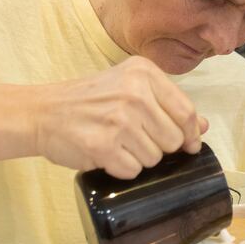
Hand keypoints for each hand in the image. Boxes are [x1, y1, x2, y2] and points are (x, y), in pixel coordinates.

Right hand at [35, 56, 207, 178]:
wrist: (41, 112)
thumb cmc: (87, 101)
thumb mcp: (128, 88)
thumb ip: (166, 104)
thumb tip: (202, 126)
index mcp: (144, 72)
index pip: (186, 112)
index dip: (190, 134)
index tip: (187, 145)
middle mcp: (134, 92)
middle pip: (174, 139)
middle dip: (159, 147)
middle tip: (134, 139)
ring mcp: (119, 120)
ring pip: (154, 158)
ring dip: (138, 158)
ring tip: (116, 143)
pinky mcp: (103, 146)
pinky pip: (133, 171)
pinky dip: (121, 169)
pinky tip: (106, 154)